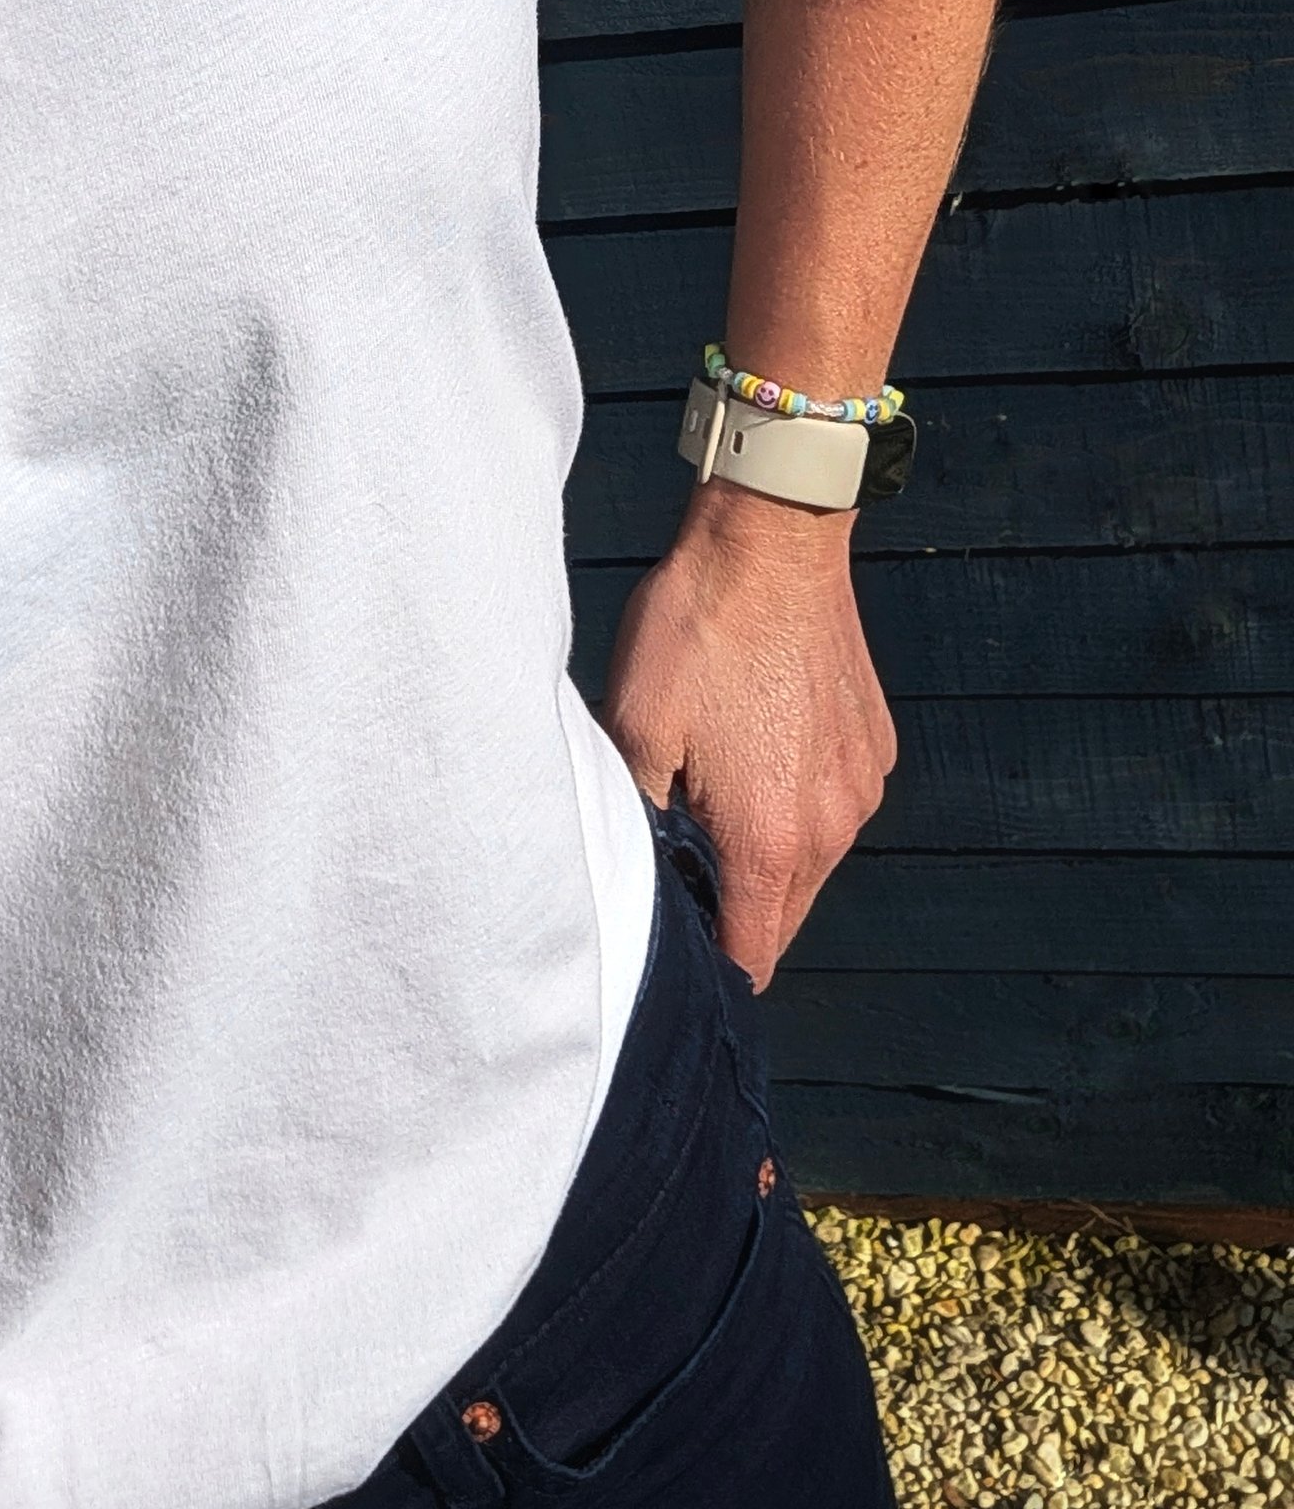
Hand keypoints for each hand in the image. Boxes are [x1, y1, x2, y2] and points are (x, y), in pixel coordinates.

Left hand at [599, 480, 896, 989]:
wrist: (773, 540)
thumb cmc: (697, 630)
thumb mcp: (634, 728)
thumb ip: (637, 821)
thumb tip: (639, 875)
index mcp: (770, 841)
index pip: (751, 957)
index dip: (711, 969)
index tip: (677, 954)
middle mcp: (832, 827)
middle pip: (785, 918)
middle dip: (736, 912)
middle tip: (680, 871)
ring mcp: (862, 786)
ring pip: (813, 862)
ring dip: (769, 854)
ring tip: (716, 799)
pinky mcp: (875, 746)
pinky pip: (835, 804)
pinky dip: (799, 801)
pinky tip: (759, 750)